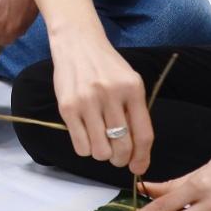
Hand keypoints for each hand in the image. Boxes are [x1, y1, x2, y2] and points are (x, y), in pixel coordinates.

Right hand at [49, 32, 153, 172]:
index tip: (138, 167)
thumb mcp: (129, 82)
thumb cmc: (106, 66)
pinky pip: (80, 146)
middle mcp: (111, 94)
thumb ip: (135, 112)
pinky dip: (86, 149)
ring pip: (100, 151)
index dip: (142, 158)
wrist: (78, 43)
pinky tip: (87, 136)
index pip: (143, 134)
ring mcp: (87, 101)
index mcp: (132, 89)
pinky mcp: (67, 107)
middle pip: (122, 146)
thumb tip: (137, 152)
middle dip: (121, 159)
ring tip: (101, 144)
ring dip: (102, 155)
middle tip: (118, 157)